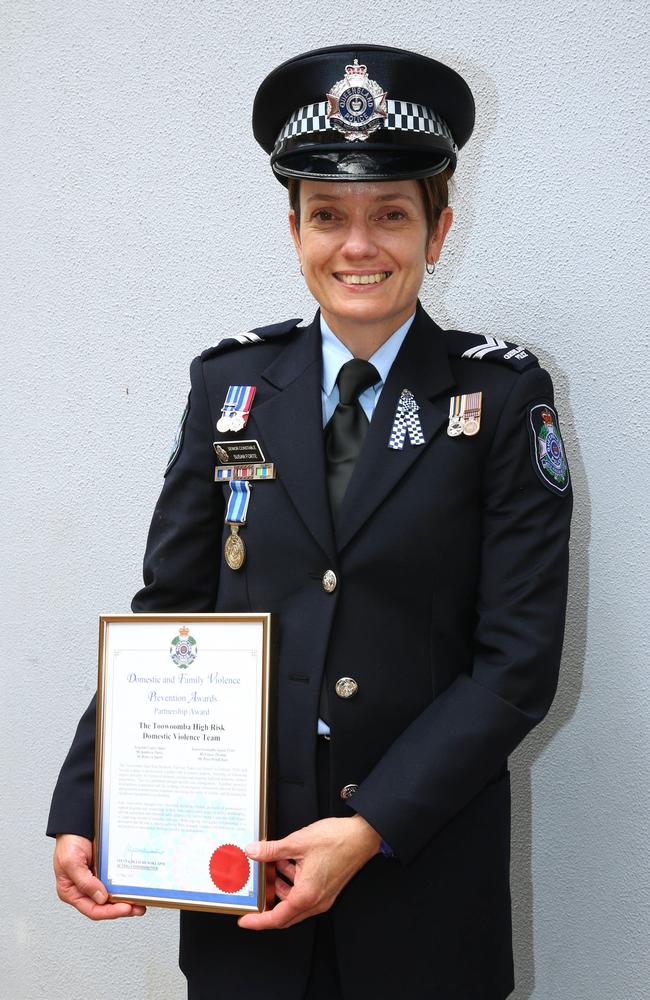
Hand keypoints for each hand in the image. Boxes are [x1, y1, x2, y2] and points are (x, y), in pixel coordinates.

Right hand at [53, 834, 145, 919]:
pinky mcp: (105, 871)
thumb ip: (84, 882)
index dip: (110, 912)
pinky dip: (126, 886)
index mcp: (72, 892)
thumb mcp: (71, 863)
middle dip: (122, 909)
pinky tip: (135, 886)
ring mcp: (96, 880)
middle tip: (138, 908)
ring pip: (113, 896)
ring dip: (127, 900)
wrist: (76, 823)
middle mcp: (85, 889)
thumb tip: (101, 899)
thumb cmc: (68, 842)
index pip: (93, 910)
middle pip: (105, 906)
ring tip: (141, 902)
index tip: (125, 908)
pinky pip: (117, 881)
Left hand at [237, 815, 380, 930]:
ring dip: (281, 889)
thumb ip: (272, 850)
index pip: (277, 918)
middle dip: (267, 906)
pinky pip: (304, 893)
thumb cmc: (338, 840)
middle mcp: (316, 901)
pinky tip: (287, 863)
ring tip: (271, 868)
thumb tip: (253, 851)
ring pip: (295, 902)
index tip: (245, 920)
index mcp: (307, 894)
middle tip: (254, 897)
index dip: (258, 921)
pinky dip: (292, 882)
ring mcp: (323, 896)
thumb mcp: (298, 842)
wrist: (363, 836)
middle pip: (285, 915)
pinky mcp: (327, 889)